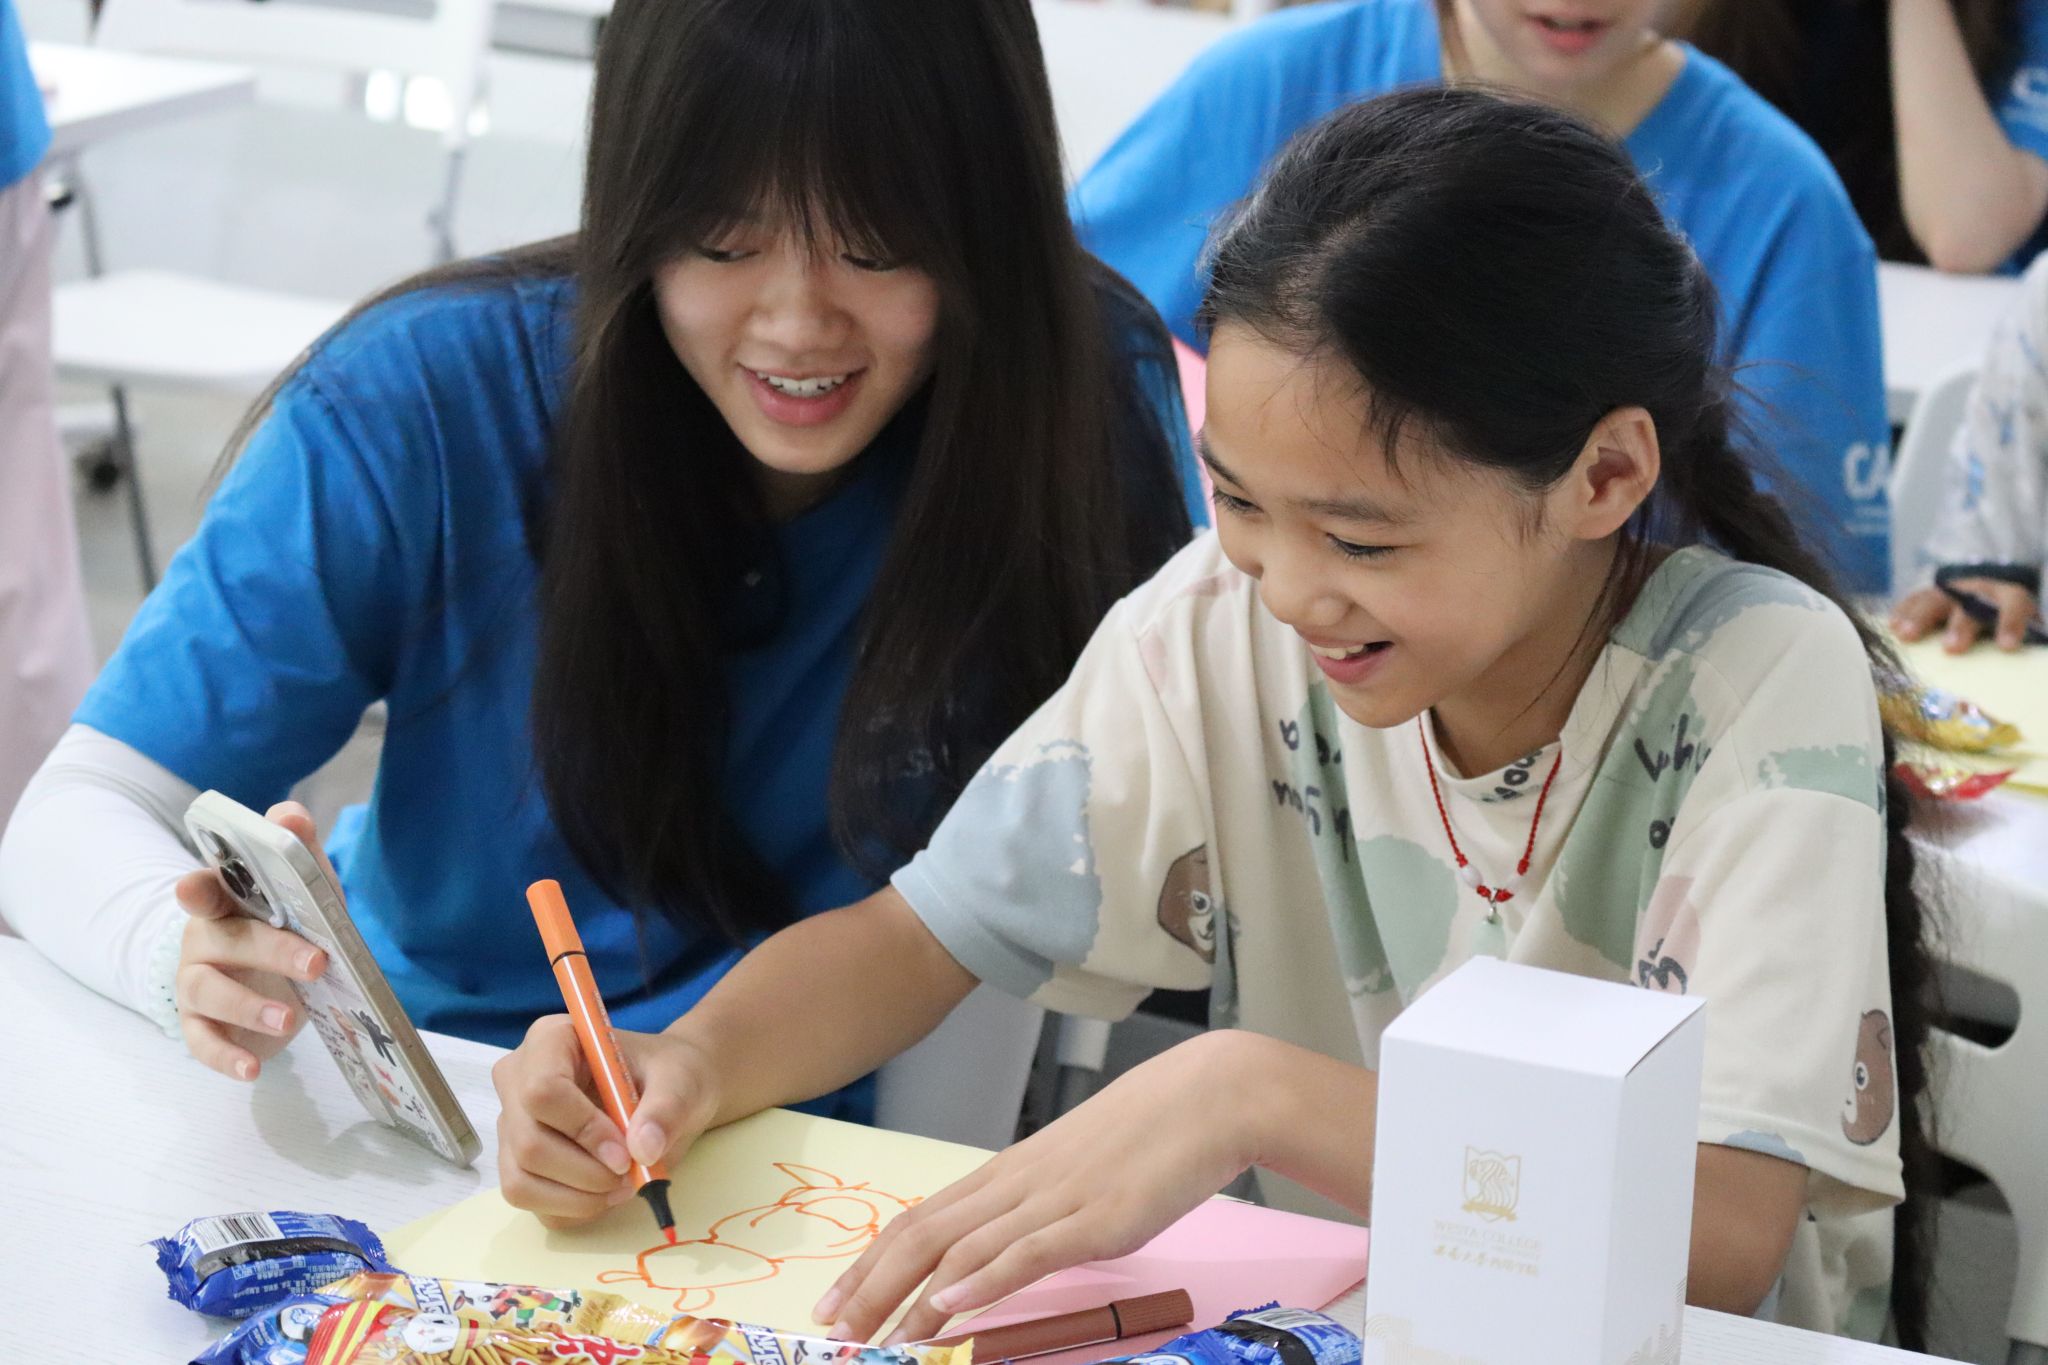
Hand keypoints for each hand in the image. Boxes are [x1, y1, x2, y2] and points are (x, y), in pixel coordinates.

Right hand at [175, 800, 329, 1080]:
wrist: (281, 981)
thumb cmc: (290, 925)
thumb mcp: (305, 890)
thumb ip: (299, 852)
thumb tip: (290, 815)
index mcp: (225, 900)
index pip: (204, 888)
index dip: (199, 888)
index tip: (196, 889)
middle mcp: (203, 938)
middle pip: (225, 941)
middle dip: (270, 950)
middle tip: (317, 962)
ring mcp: (196, 983)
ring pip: (207, 992)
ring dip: (247, 1006)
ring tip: (289, 1019)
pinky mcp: (201, 1025)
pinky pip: (203, 1041)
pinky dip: (225, 1056)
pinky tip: (251, 1070)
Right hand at [493, 1020, 722, 1228]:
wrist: (669, 1094)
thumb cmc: (669, 1074)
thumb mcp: (681, 1081)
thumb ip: (666, 1109)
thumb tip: (643, 1149)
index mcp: (550, 1040)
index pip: (542, 1090)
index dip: (583, 1129)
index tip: (626, 1152)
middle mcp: (518, 1081)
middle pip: (529, 1143)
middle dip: (585, 1172)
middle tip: (632, 1174)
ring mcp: (513, 1126)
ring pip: (521, 1181)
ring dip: (578, 1197)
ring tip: (624, 1185)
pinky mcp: (519, 1163)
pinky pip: (530, 1202)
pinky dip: (572, 1209)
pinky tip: (606, 1192)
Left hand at [812, 1031, 1263, 1345]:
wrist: (1211, 1095)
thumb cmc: (1151, 1133)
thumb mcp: (1078, 1171)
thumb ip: (1038, 1206)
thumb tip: (1006, 1247)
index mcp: (1010, 1173)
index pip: (921, 1218)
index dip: (871, 1260)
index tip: (835, 1299)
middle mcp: (1018, 1185)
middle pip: (923, 1236)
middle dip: (870, 1286)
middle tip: (829, 1329)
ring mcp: (1054, 1200)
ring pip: (962, 1250)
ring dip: (908, 1297)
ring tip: (870, 1336)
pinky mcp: (1095, 1219)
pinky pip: (1027, 1253)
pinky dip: (982, 1282)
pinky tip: (949, 1307)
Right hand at [1891, 580, 2039, 652]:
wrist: (1988, 594)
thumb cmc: (2006, 624)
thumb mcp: (2026, 629)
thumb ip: (2028, 644)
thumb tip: (2026, 673)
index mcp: (2009, 597)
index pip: (2013, 605)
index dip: (2010, 624)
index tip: (2006, 647)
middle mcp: (1978, 590)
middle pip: (1967, 604)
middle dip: (1959, 626)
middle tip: (1950, 648)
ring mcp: (1950, 590)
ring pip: (1935, 599)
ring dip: (1919, 617)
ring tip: (1905, 635)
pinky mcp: (1928, 594)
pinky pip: (1913, 599)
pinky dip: (1902, 612)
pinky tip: (1892, 626)